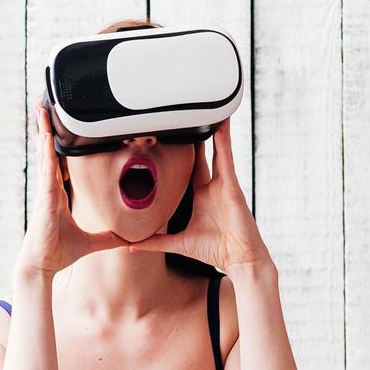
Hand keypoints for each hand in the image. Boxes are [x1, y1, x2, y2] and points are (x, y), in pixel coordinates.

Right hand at [15, 103, 129, 276]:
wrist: (43, 264)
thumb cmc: (59, 252)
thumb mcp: (91, 243)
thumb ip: (108, 238)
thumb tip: (126, 238)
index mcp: (58, 194)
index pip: (60, 163)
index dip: (59, 144)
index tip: (61, 126)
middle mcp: (50, 189)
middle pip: (49, 153)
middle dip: (48, 130)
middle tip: (46, 106)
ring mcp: (45, 192)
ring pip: (45, 156)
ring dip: (44, 132)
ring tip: (42, 111)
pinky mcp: (44, 198)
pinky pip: (46, 171)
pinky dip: (45, 153)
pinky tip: (45, 137)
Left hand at [127, 117, 271, 274]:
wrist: (238, 259)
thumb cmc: (215, 251)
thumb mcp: (178, 243)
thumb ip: (154, 242)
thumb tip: (131, 245)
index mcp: (200, 196)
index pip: (187, 169)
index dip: (179, 154)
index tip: (168, 138)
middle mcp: (212, 187)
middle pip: (201, 155)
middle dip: (197, 136)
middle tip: (188, 114)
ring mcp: (223, 185)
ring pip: (217, 151)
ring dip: (216, 131)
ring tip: (212, 110)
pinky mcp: (232, 186)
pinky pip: (227, 160)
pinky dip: (225, 143)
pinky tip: (221, 127)